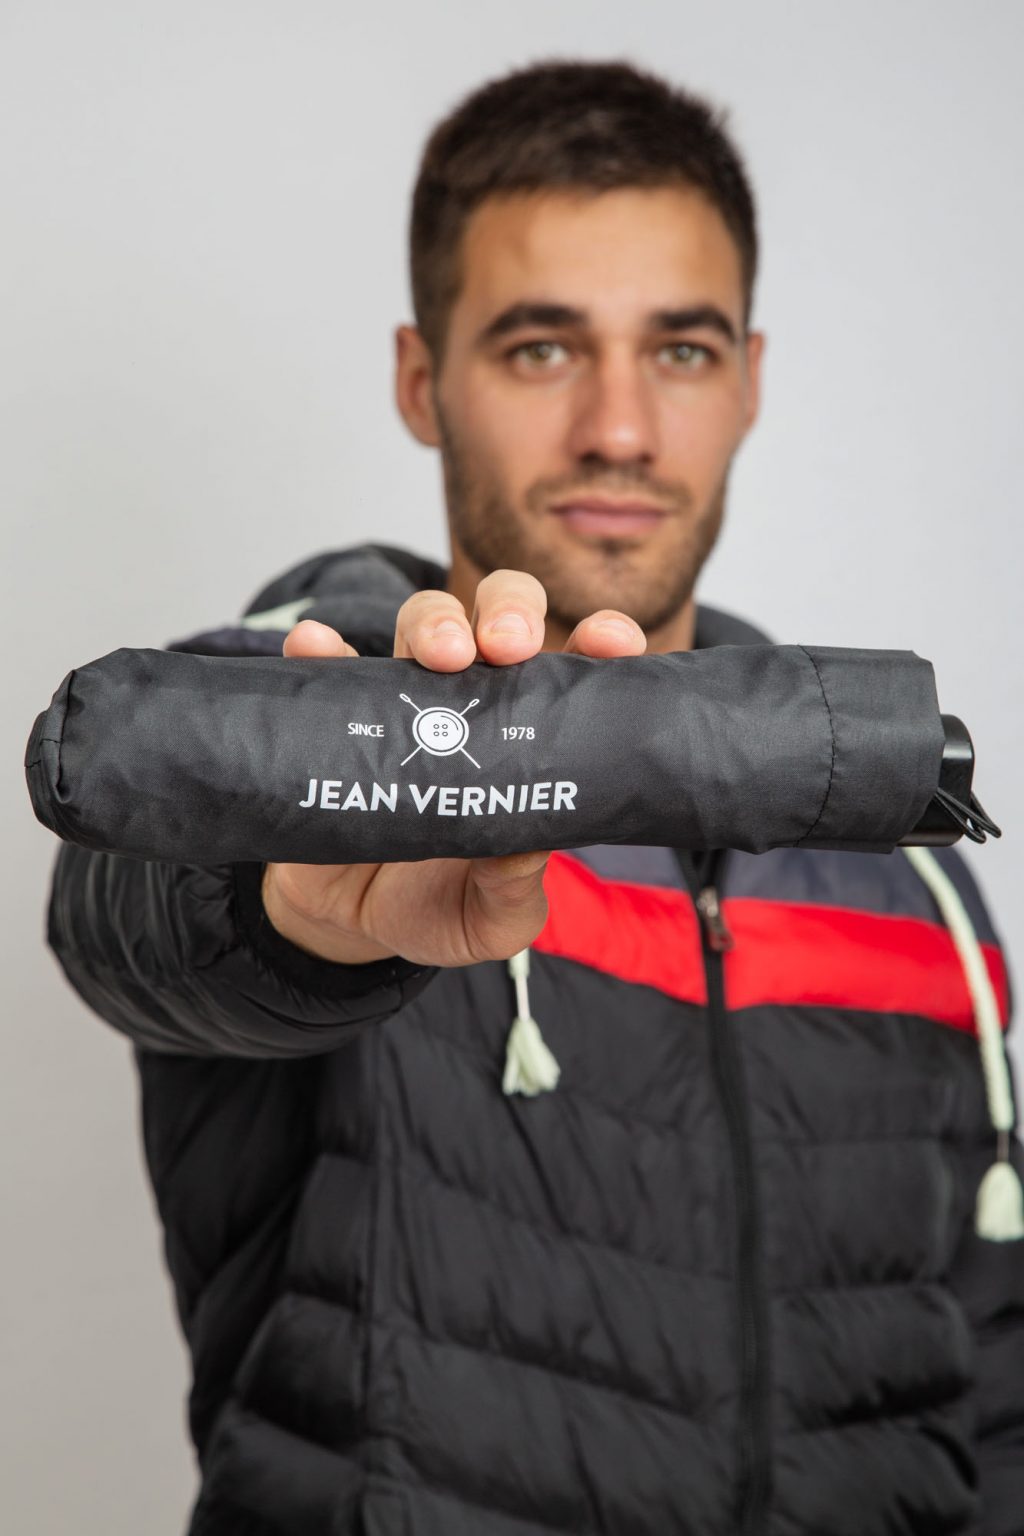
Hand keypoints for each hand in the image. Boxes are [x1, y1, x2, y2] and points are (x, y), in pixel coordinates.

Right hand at [261, 571, 645, 967]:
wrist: (348, 923)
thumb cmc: (440, 906)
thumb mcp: (490, 921)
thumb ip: (512, 892)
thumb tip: (522, 850)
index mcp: (531, 743)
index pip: (576, 673)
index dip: (601, 642)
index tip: (610, 643)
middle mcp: (475, 703)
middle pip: (500, 619)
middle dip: (512, 613)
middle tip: (508, 647)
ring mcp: (405, 701)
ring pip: (424, 623)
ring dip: (435, 622)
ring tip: (439, 653)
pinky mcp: (337, 715)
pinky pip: (327, 663)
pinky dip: (322, 646)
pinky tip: (316, 645)